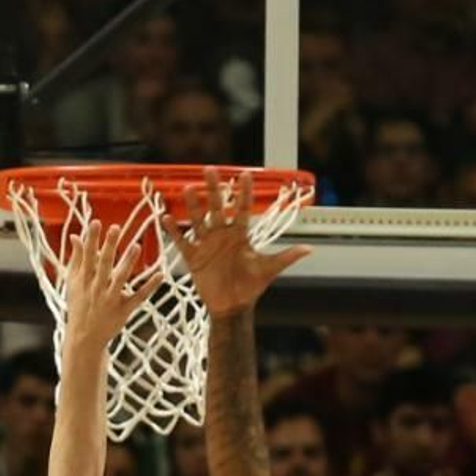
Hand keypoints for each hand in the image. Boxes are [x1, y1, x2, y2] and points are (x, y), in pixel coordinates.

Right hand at [58, 214, 164, 348]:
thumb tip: (74, 235)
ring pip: (120, 280)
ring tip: (136, 246)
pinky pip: (138, 298)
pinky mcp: (124, 311)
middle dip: (109, 247)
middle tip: (115, 228)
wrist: (84, 338)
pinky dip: (149, 287)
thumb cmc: (79, 306)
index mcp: (84, 280)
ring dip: (128, 263)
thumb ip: (75, 258)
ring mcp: (111, 300)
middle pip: (103, 265)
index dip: (91, 240)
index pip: (87, 256)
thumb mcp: (73, 283)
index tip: (95, 223)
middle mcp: (97, 289)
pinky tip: (160, 274)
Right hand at [165, 167, 312, 317]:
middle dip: (214, 190)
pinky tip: (166, 218)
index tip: (244, 175)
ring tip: (189, 189)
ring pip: (199, 220)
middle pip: (218, 207)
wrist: (232, 306)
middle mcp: (222, 234)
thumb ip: (286, 257)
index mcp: (240, 235)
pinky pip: (182, 241)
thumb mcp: (268, 270)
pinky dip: (174, 231)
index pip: (243, 209)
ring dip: (194, 205)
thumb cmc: (250, 287)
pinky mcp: (194, 257)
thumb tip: (309, 250)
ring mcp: (207, 244)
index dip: (244, 193)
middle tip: (210, 170)